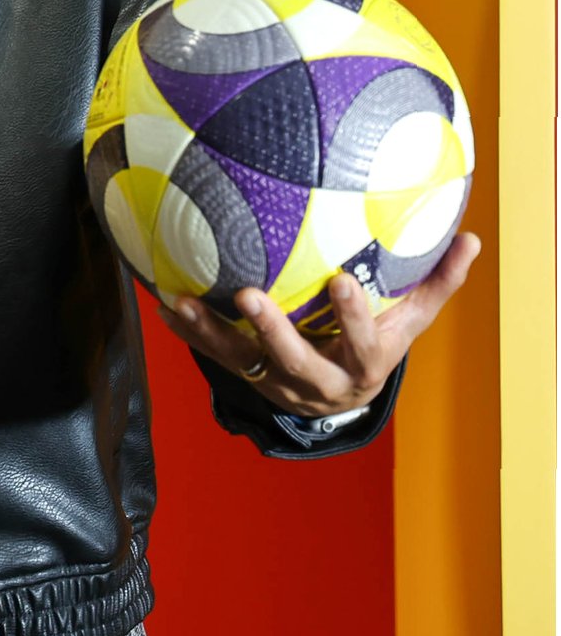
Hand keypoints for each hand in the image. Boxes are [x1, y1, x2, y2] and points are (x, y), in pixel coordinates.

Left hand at [155, 231, 480, 416]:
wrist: (341, 395)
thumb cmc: (378, 342)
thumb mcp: (410, 320)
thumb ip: (437, 283)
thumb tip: (472, 239)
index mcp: (362, 364)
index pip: (361, 343)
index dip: (352, 317)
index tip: (341, 281)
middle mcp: (317, 381)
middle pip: (295, 361)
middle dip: (273, 331)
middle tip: (249, 293)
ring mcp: (276, 382)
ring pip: (241, 361)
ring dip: (209, 331)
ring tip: (182, 301)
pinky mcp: (245, 376)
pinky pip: (212, 355)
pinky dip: (187, 331)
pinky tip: (163, 303)